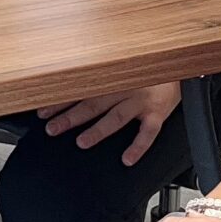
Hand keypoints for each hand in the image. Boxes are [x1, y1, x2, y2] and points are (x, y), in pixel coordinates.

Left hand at [38, 79, 181, 158]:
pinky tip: (127, 158)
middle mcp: (124, 87)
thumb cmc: (147, 67)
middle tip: (52, 128)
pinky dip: (138, 146)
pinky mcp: (159, 112)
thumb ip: (100, 78)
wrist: (179, 63)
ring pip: (116, 117)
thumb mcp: (121, 67)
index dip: (60, 101)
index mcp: (111, 77)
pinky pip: (148, 132)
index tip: (42, 111)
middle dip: (70, 117)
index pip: (79, 90)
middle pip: (93, 104)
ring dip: (98, 130)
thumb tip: (69, 87)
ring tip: (82, 142)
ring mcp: (141, 100)